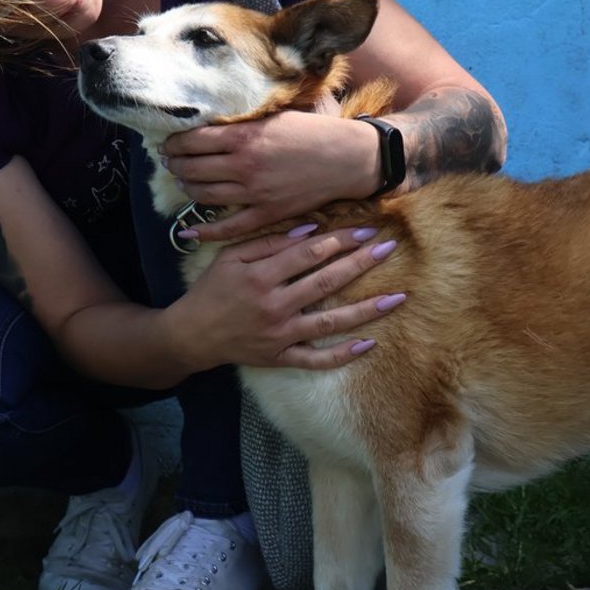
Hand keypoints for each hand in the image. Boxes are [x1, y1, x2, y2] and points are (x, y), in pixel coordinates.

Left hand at [160, 111, 382, 239]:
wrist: (348, 159)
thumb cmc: (315, 131)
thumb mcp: (276, 115)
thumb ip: (244, 120)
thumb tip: (212, 119)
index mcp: (245, 135)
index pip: (193, 140)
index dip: (175, 142)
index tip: (169, 142)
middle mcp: (244, 165)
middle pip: (193, 167)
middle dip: (176, 163)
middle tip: (170, 160)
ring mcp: (254, 193)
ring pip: (204, 194)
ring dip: (187, 187)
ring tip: (184, 180)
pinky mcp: (266, 214)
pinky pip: (228, 227)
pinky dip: (205, 232)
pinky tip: (188, 232)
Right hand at [161, 225, 405, 371]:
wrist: (192, 334)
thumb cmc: (213, 290)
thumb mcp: (230, 257)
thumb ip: (267, 242)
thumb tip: (309, 230)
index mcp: (260, 276)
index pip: (308, 254)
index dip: (338, 240)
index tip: (365, 229)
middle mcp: (273, 306)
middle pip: (325, 283)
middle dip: (360, 264)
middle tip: (389, 249)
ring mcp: (279, 335)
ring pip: (330, 323)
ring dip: (366, 310)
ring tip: (397, 298)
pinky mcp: (280, 358)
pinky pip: (316, 360)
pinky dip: (342, 355)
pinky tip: (369, 344)